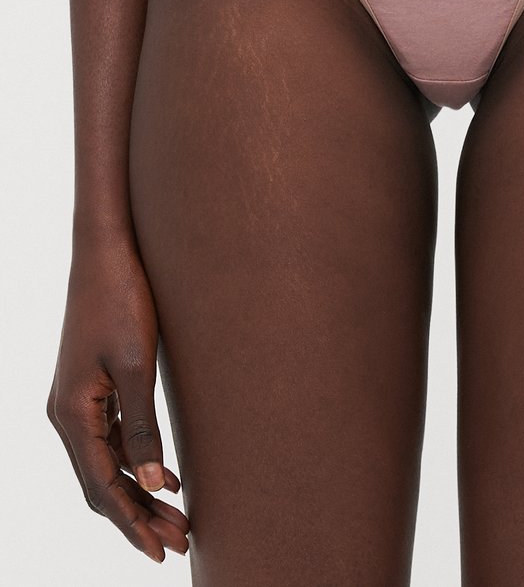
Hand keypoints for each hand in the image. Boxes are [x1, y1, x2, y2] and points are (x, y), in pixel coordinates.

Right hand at [47, 235, 189, 561]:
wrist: (106, 251)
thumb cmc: (122, 299)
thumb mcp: (137, 365)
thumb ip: (142, 427)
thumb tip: (153, 484)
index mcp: (72, 414)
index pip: (103, 487)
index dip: (133, 523)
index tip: (163, 549)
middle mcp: (65, 414)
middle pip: (102, 483)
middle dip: (138, 516)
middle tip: (180, 542)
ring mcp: (74, 401)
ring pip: (105, 463)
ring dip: (138, 492)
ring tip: (177, 517)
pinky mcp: (89, 386)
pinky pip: (107, 439)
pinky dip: (133, 463)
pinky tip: (163, 474)